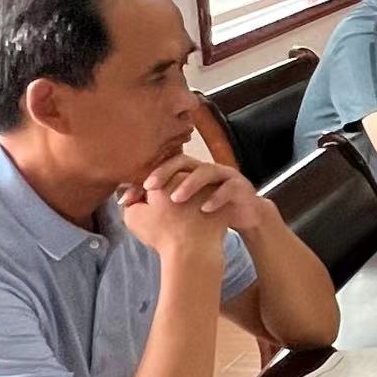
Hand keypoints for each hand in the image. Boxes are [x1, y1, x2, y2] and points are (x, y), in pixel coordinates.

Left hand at [122, 156, 257, 252]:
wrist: (246, 214)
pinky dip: (216, 198)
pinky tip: (205, 209)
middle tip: (150, 188)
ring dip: (190, 184)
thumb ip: (161, 202)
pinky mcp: (240, 187)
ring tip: (176, 199)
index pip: (164, 166)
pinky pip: (228, 188)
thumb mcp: (185, 205)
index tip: (131, 193)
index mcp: (189, 172)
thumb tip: (129, 206)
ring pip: (206, 171)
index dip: (148, 177)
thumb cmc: (210, 209)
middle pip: (183, 161)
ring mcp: (224, 176)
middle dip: (165, 172)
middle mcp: (205, 169)